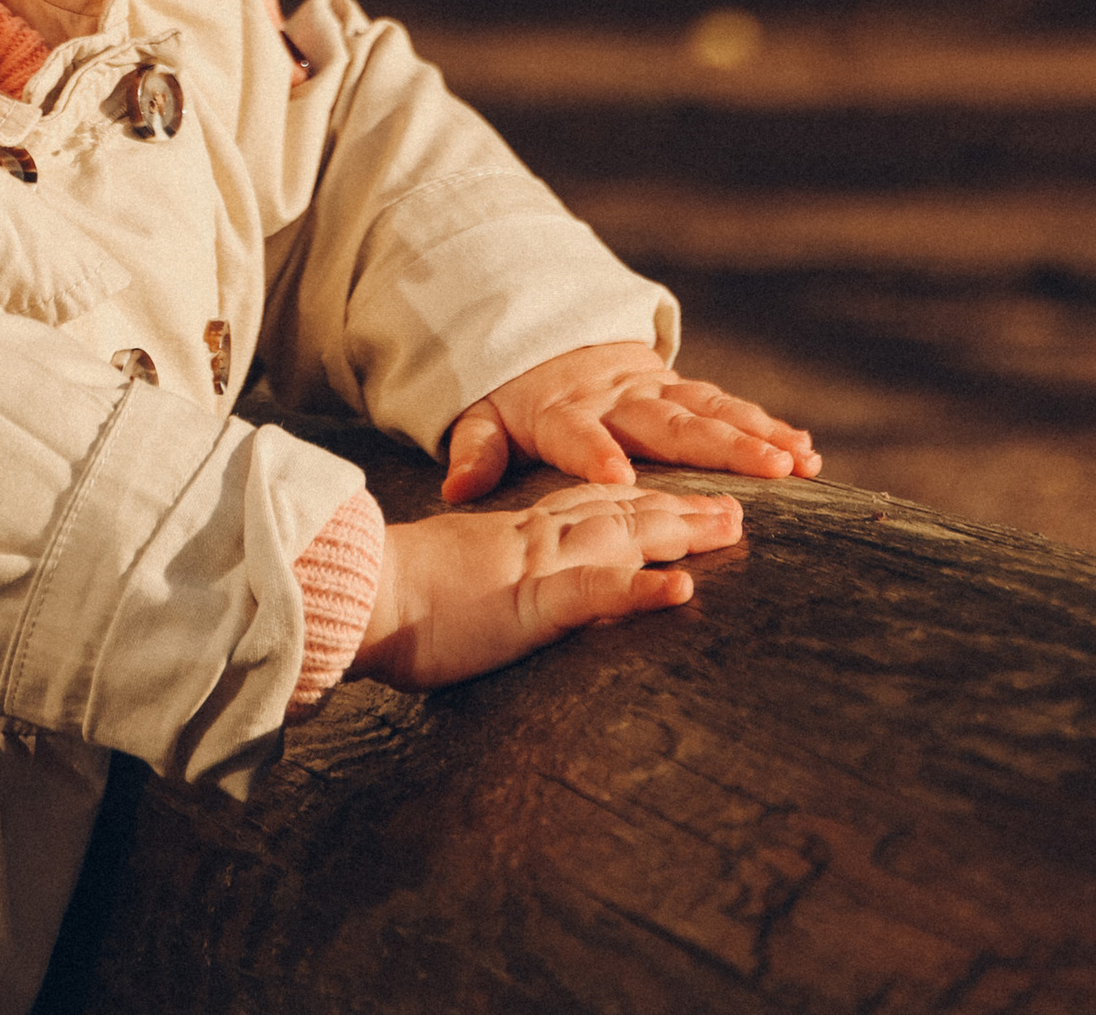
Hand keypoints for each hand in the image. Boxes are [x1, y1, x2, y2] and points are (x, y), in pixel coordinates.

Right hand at [348, 479, 743, 688]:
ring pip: (623, 535)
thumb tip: (498, 589)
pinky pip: (594, 590)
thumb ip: (488, 576)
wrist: (357, 590)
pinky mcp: (531, 600)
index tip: (685, 496)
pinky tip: (681, 590)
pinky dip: (640, 587)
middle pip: (623, 513)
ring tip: (732, 527)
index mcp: (517, 534)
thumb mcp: (455, 581)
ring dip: (681, 530)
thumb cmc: (395, 596)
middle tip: (738, 508)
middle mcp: (537, 538)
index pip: (592, 508)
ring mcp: (538, 564)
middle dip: (683, 507)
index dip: (643, 500)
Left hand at [442, 341, 819, 501]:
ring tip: (801, 462)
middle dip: (719, 446)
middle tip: (767, 470)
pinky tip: (806, 450)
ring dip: (758, 436)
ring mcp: (655, 390)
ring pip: (711, 413)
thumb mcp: (486, 417)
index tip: (620, 479)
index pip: (579, 435)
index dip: (596, 454)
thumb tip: (456, 489)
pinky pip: (727, 408)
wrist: (549, 337)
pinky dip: (767, 426)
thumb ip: (475, 449)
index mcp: (564, 412)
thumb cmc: (517, 398)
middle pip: (669, 423)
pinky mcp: (681, 391)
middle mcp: (618, 397)